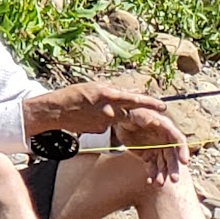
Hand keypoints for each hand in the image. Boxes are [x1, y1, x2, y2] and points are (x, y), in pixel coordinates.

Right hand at [23, 82, 164, 137]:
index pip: (135, 100)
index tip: (163, 107)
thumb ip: (117, 90)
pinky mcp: (99, 131)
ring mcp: (104, 123)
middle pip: (129, 113)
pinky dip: (103, 121)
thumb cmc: (75, 94)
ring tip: (96, 109)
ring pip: (117, 119)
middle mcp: (109, 111)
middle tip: (138, 112)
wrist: (56, 111)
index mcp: (109, 96)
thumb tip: (134, 91)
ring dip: (114, 115)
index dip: (150, 103)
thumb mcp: (96, 86)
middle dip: (135, 114)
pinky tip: (90, 117)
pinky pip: (107, 126)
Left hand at [114, 106, 189, 183]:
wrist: (120, 120)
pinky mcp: (149, 156)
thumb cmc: (129, 113)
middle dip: (173, 168)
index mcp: (165, 127)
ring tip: (159, 183)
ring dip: (163, 174)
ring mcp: (157, 149)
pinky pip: (153, 168)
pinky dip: (152, 175)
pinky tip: (151, 182)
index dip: (182, 150)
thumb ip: (145, 118)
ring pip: (163, 164)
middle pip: (172, 155)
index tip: (184, 162)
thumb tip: (157, 123)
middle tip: (174, 180)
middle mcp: (164, 140)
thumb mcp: (135, 113)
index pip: (178, 139)